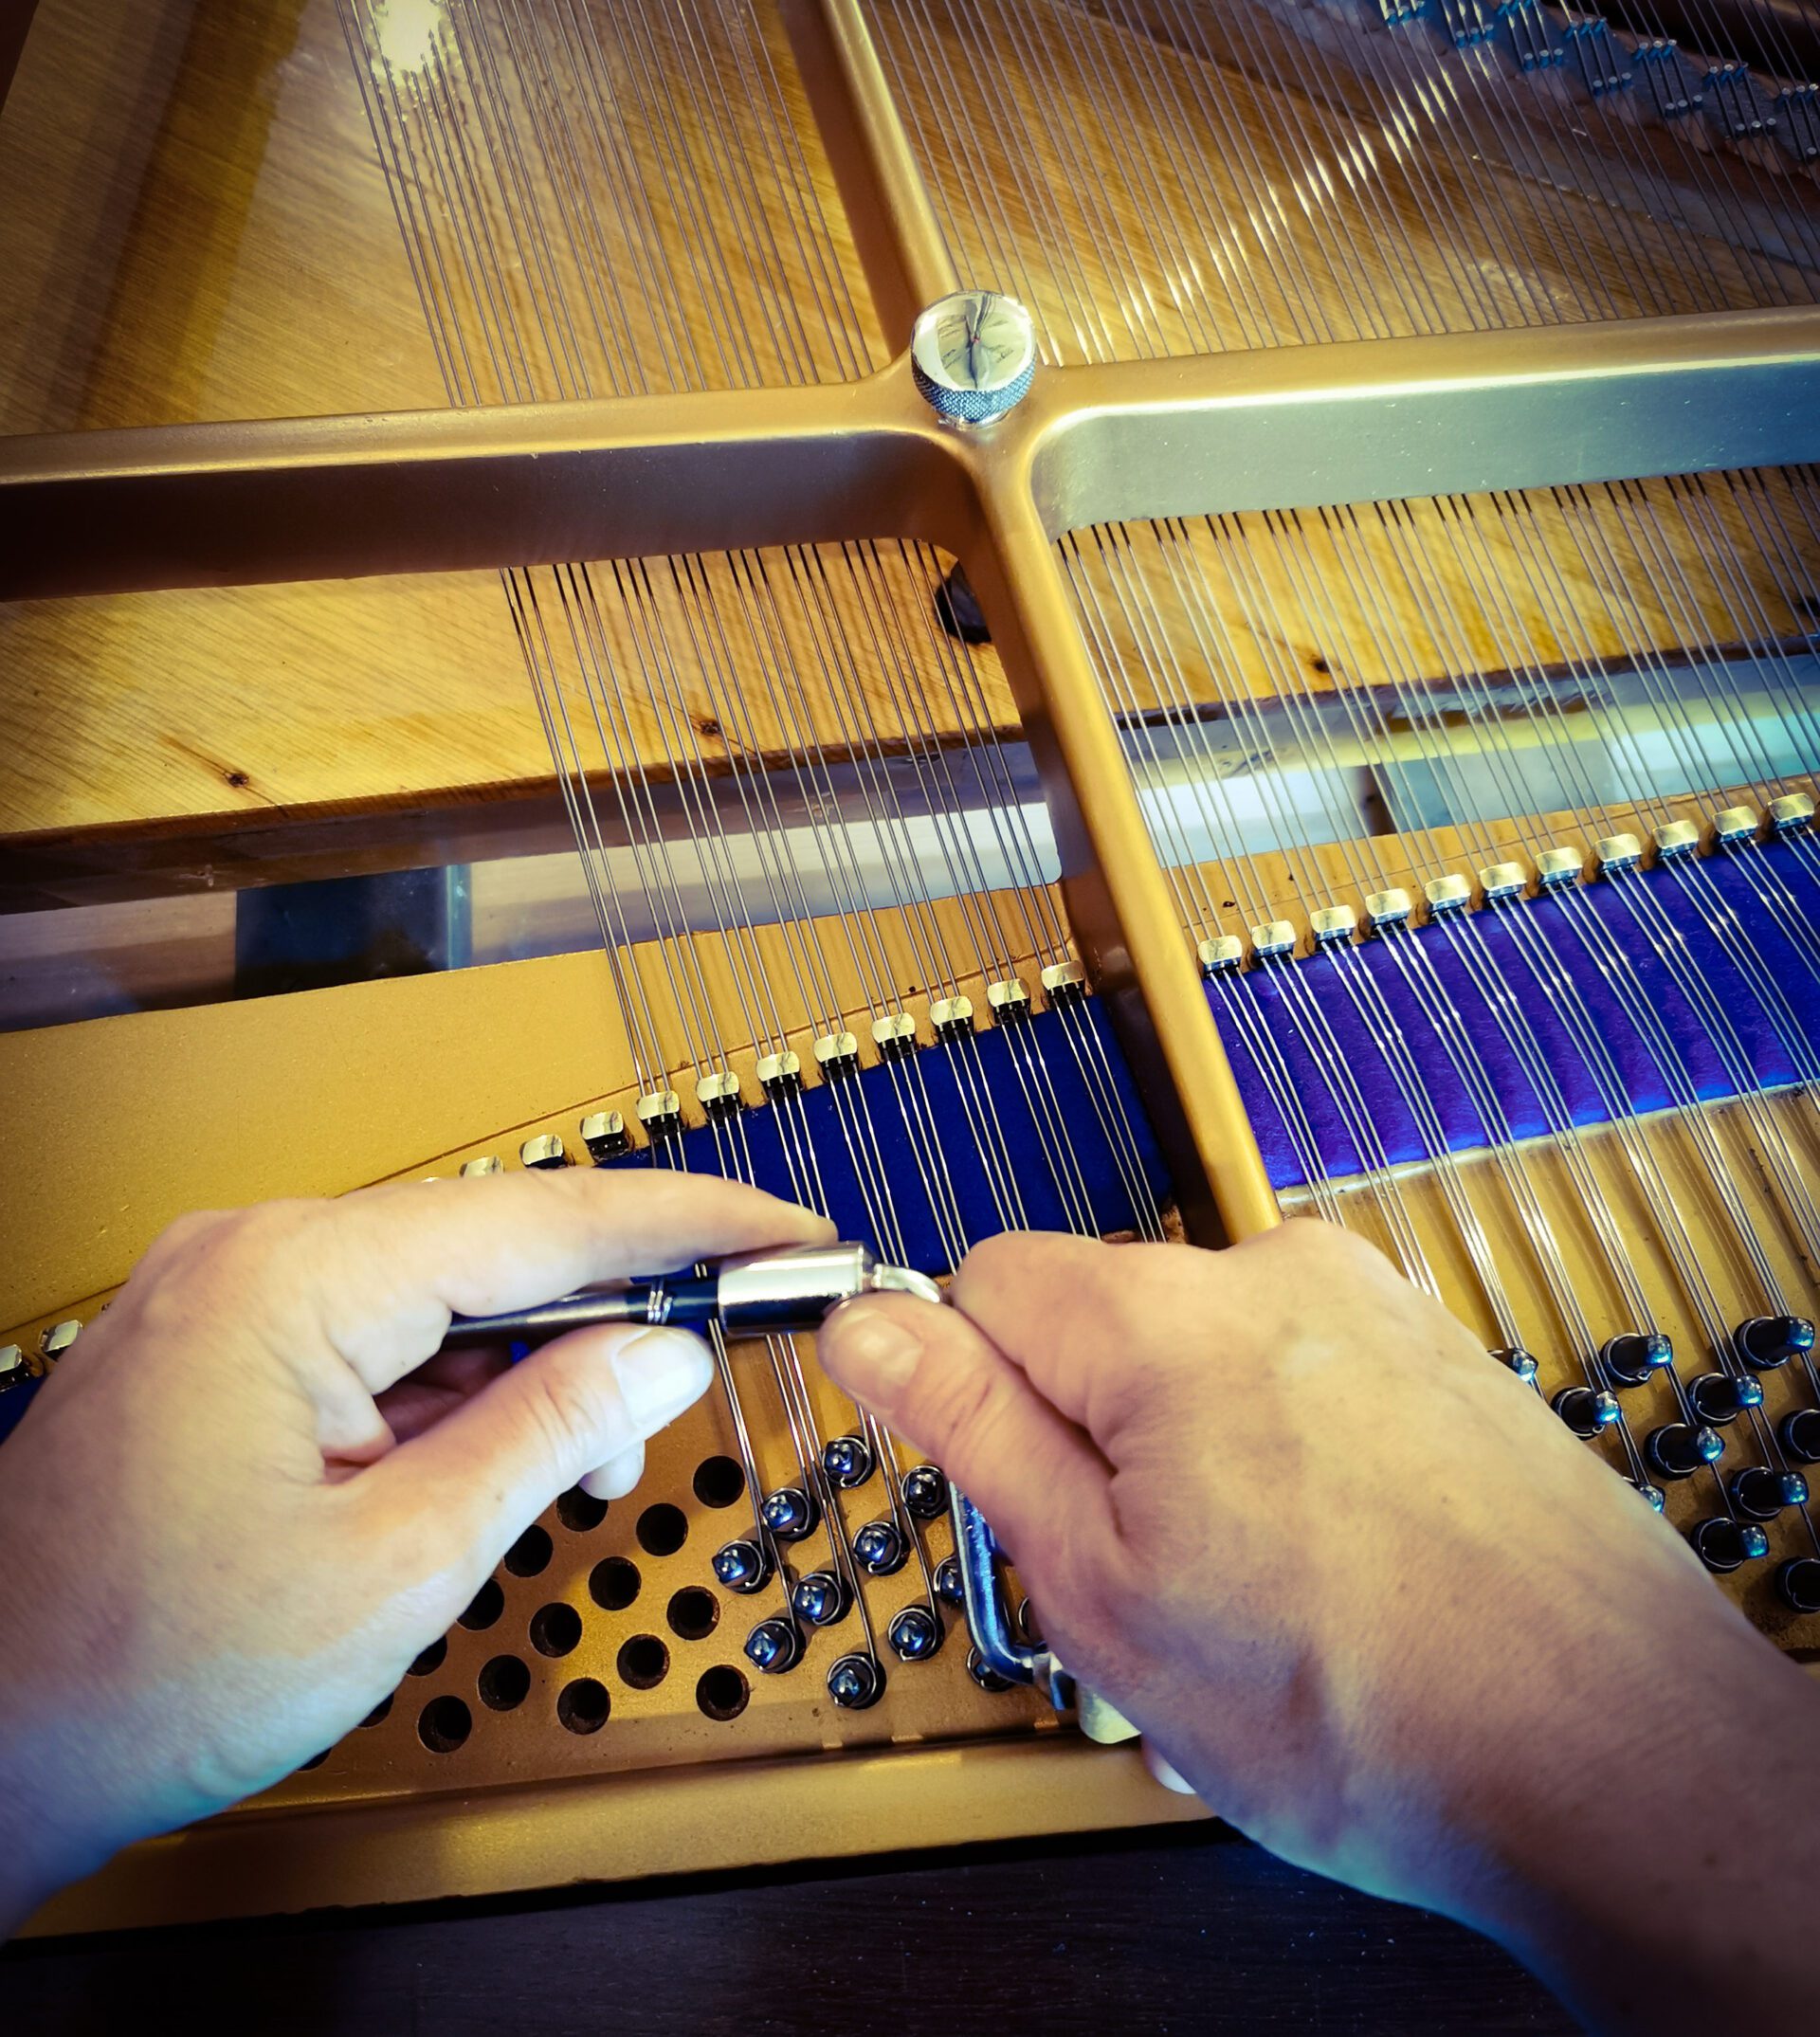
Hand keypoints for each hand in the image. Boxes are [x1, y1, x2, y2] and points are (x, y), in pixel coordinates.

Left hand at [0, 1170, 829, 1931]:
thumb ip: (549, 1433)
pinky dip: (458, 1385)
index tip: (782, 1229)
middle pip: (497, 1242)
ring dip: (535, 1363)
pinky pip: (381, 1328)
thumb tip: (661, 1351)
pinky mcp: (226, 1337)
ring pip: (444, 1288)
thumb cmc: (143, 1671)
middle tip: (721, 1350)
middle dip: (615, 1310)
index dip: (689, 1222)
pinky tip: (497, 1458)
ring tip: (586, 1462)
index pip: (544, 1215)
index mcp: (292, 1280)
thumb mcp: (400, 1562)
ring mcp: (230, 1290)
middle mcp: (254, 1253)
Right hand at [818, 1221, 1819, 2035]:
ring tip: (1245, 1614)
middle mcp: (1279, 1279)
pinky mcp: (1441, 1366)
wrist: (1616, 1759)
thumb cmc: (1372, 1705)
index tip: (999, 1479)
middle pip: (1101, 1329)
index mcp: (1165, 1318)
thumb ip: (970, 1428)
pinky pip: (1303, 1394)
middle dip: (1088, 1449)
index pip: (983, 1278)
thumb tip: (868, 1321)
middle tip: (1134, 1592)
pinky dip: (1284, 1475)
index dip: (968, 1389)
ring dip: (1191, 1474)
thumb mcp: (1101, 1588)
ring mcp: (1375, 1317)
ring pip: (1205, 1373)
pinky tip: (1324, 1592)